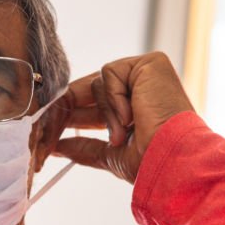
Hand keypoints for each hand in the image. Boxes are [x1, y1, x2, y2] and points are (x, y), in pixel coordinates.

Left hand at [55, 51, 193, 183]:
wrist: (169, 158)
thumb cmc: (149, 161)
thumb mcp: (111, 154)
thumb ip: (86, 147)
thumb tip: (58, 147)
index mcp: (139, 107)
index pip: (100, 102)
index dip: (77, 113)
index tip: (57, 125)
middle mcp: (145, 87)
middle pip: (96, 88)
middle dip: (75, 107)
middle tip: (55, 121)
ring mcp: (149, 74)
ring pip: (100, 84)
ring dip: (106, 114)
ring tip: (121, 135)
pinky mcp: (151, 63)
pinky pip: (111, 73)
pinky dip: (115, 97)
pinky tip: (132, 116)